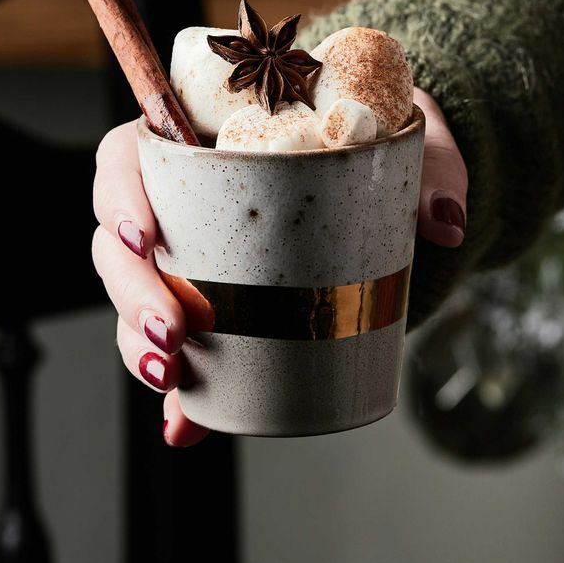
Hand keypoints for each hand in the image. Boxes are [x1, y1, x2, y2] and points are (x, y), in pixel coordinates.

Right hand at [91, 91, 467, 446]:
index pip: (131, 153)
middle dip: (132, 290)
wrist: (403, 191)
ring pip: (134, 297)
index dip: (120, 193)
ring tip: (172, 377)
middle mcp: (184, 197)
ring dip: (138, 341)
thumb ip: (435, 169)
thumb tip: (444, 219)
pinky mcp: (221, 313)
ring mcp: (196, 259)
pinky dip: (179, 396)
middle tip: (173, 329)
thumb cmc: (385, 143)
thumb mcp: (414, 142)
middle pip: (119, 239)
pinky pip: (180, 351)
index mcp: (207, 135)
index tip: (143, 236)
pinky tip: (184, 427)